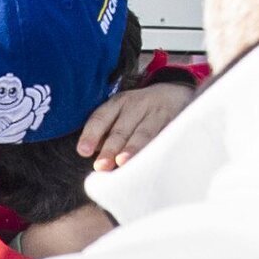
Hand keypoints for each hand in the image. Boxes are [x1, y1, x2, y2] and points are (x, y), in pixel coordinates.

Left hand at [77, 83, 193, 170]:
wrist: (175, 92)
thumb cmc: (138, 112)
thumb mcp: (120, 113)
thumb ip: (106, 134)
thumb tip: (96, 155)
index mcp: (117, 104)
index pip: (100, 118)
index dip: (91, 134)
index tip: (83, 151)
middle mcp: (136, 106)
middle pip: (121, 129)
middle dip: (110, 148)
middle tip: (101, 166)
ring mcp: (156, 113)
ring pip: (144, 133)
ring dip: (132, 148)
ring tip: (122, 162)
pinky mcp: (175, 121)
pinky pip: (165, 136)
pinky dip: (158, 148)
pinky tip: (152, 161)